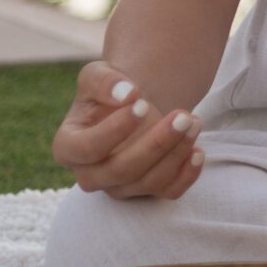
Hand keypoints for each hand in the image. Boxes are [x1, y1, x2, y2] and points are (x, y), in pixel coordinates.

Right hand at [53, 59, 205, 200]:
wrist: (134, 104)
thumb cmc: (109, 91)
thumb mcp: (97, 75)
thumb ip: (105, 81)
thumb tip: (126, 94)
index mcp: (68, 147)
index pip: (87, 148)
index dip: (115, 130)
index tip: (142, 104)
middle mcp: (90, 174)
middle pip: (122, 170)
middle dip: (156, 143)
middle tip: (183, 115)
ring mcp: (118, 187)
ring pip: (148, 182)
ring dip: (176, 152)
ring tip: (194, 121)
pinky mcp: (146, 191)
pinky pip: (168, 192)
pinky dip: (187, 175)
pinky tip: (198, 150)